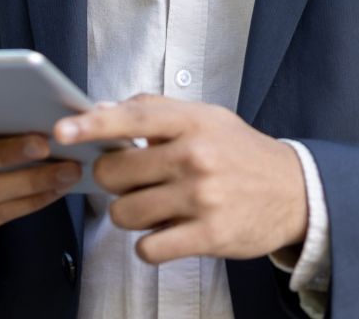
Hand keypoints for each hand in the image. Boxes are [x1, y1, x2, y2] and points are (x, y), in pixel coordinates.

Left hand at [53, 94, 307, 265]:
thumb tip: (99, 110)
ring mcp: (202, 197)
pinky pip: (148, 248)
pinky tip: (169, 232)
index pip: (134, 118)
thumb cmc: (241, 154)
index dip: (93, 124)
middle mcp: (196, 156)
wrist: (296, 191)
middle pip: (115, 173)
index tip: (63, 131)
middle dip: (115, 182)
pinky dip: (150, 245)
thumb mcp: (207, 119)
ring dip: (132, 215)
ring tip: (158, 207)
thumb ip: (155, 113)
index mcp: (194, 122)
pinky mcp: (208, 235)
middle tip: (136, 181)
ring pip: (126, 213)